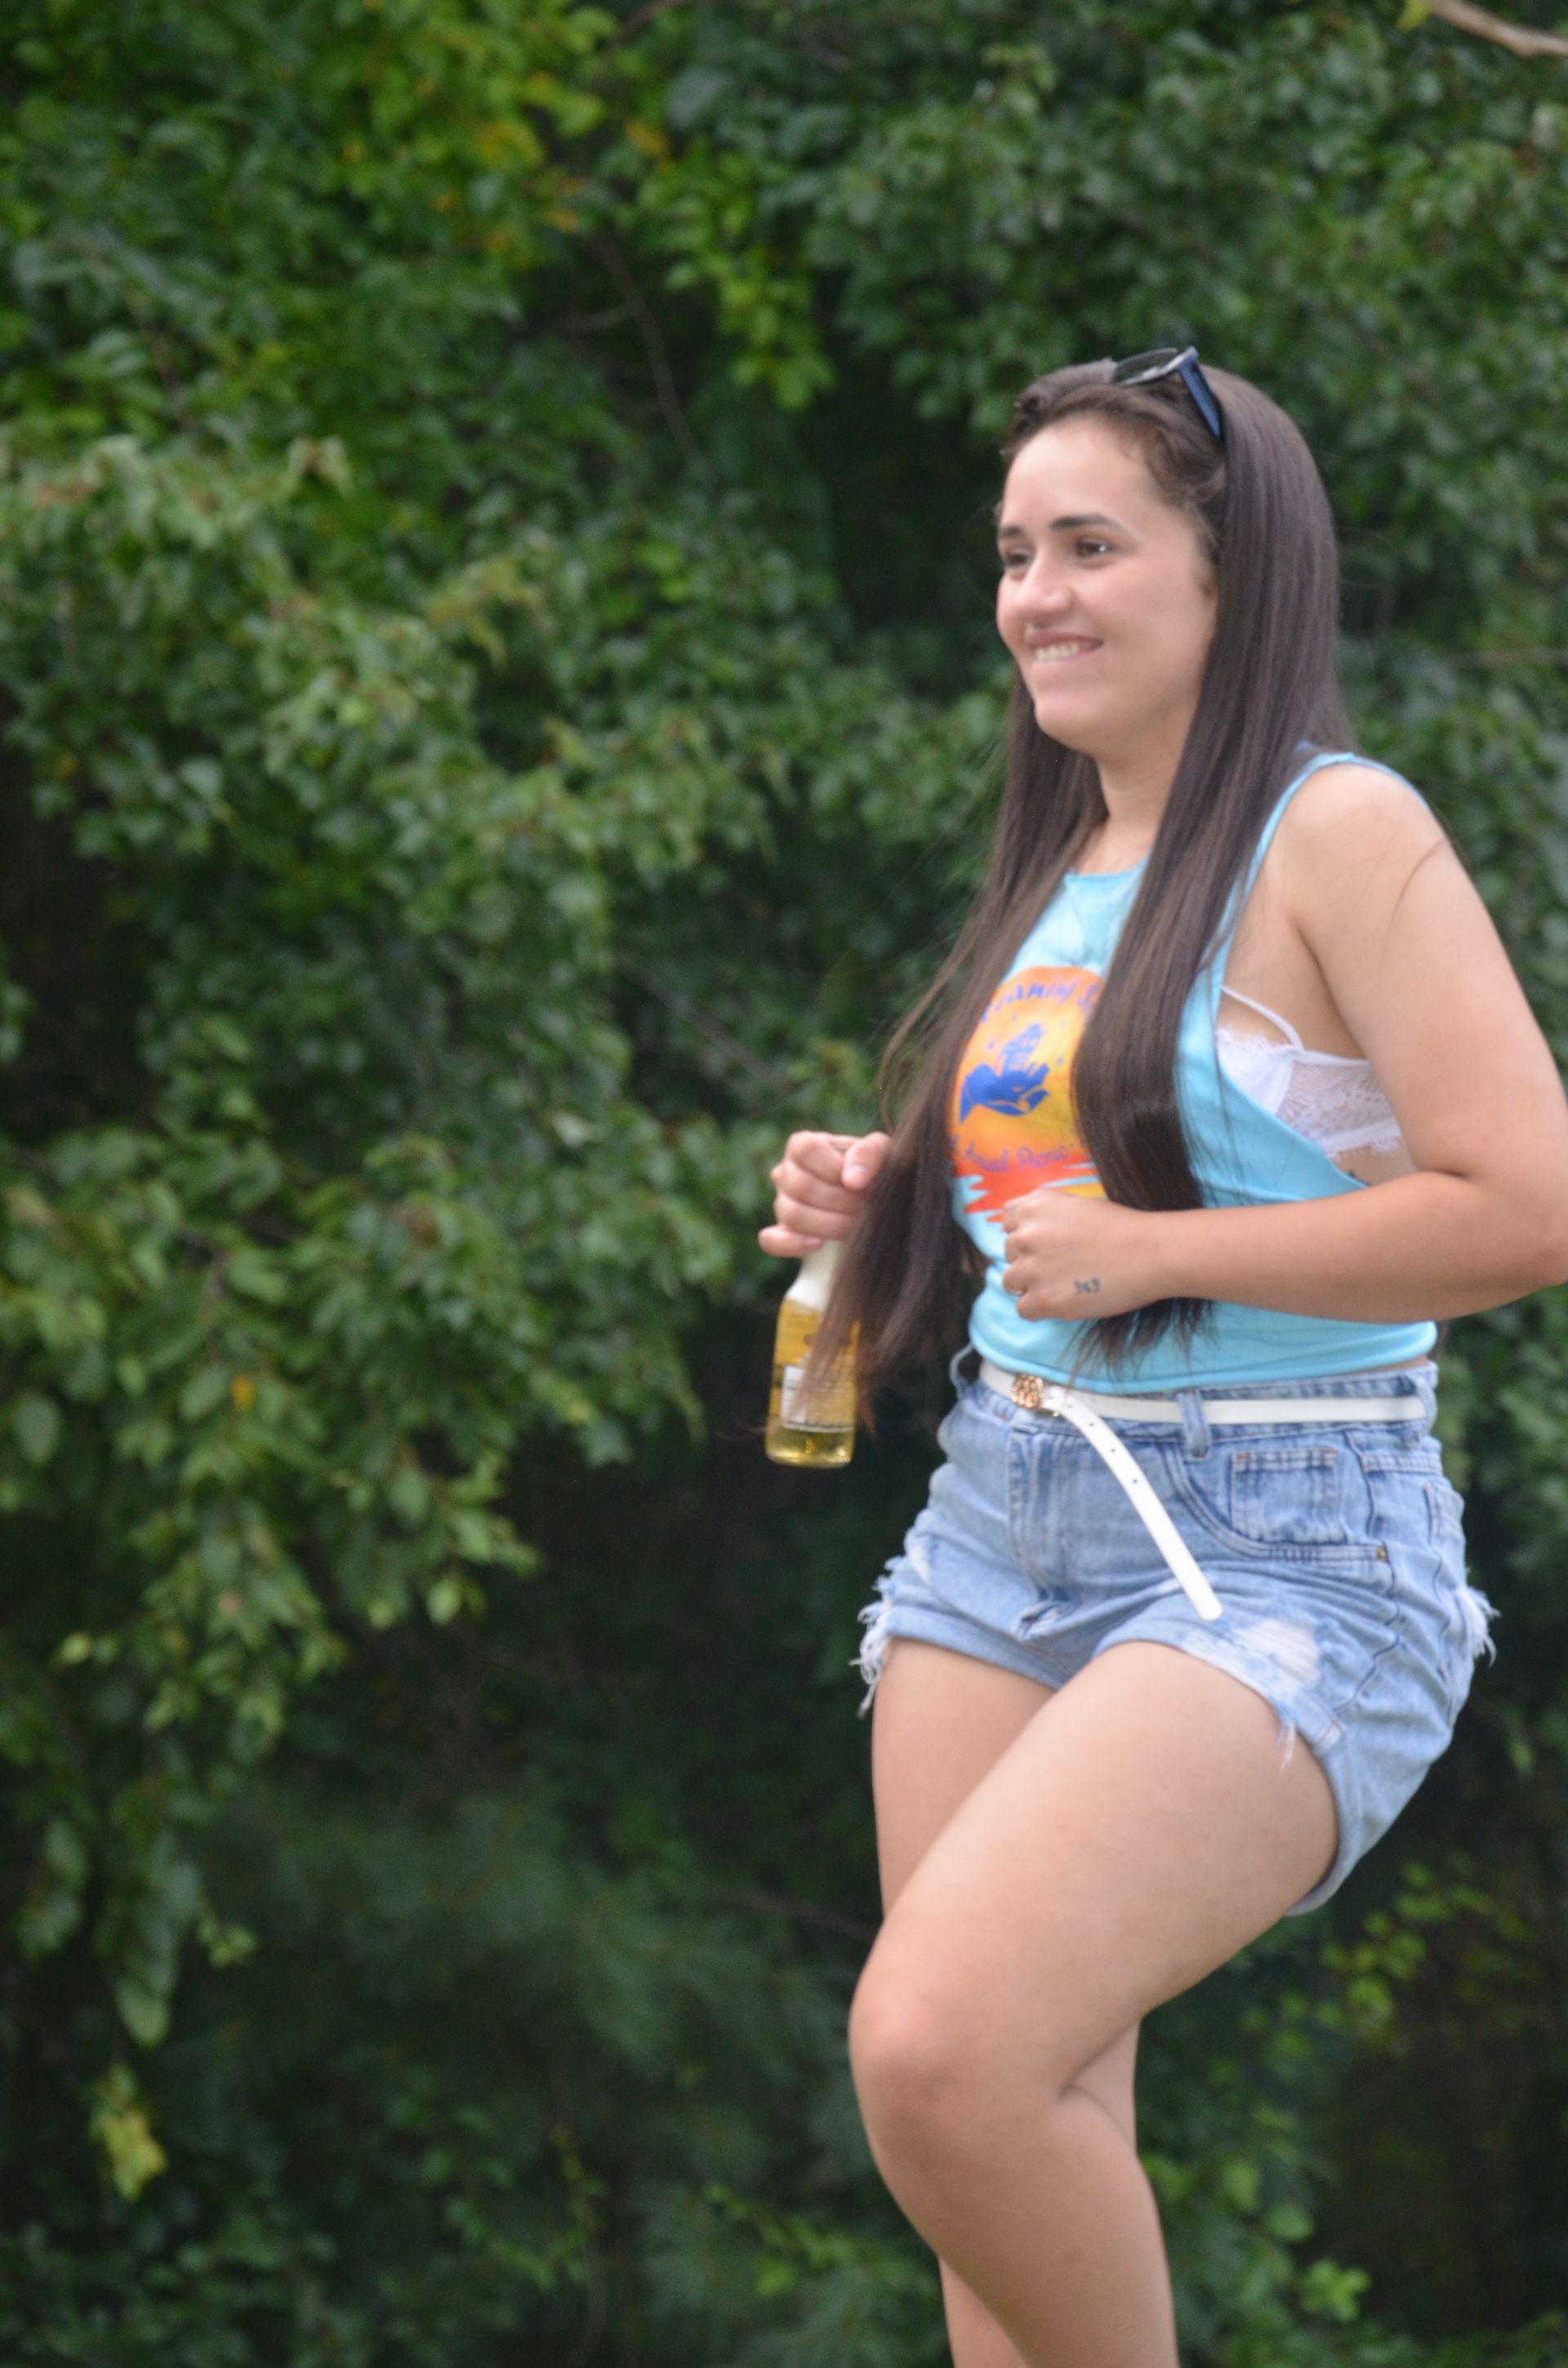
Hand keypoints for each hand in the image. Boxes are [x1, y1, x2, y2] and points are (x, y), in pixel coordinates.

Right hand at [758, 1129, 890, 1257]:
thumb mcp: (880, 1152)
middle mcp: (786, 1172)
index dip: (834, 1168)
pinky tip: (819, 1244)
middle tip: (866, 1207)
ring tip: (856, 1224)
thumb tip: (852, 1180)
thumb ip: (869, 1153)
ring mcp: (781, 1203)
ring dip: (829, 1224)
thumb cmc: (873, 1170)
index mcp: (802, 1146)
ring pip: (791, 1215)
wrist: (873, 1197)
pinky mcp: (782, 1232)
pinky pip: (772, 1241)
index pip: (805, 1151)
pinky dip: (794, 1244)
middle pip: (801, 1187)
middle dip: (841, 1201)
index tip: (858, 1182)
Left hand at [999, 1189, 1168, 1320]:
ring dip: (1031, 1285)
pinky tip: (1064, 1299)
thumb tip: (1011, 1216)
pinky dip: (1040, 1308)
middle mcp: (1025, 1236)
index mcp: (1033, 1208)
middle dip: (1030, 1260)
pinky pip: (1023, 1309)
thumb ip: (1042, 1208)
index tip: (1050, 1245)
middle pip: (1009, 1254)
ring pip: (1011, 1282)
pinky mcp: (1043, 1300)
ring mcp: (1031, 1269)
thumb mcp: (1076, 1202)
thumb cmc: (1120, 1226)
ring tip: (1064, 1284)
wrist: (1148, 1252)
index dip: (1029, 1237)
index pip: (1008, 1225)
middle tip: (1064, 1266)